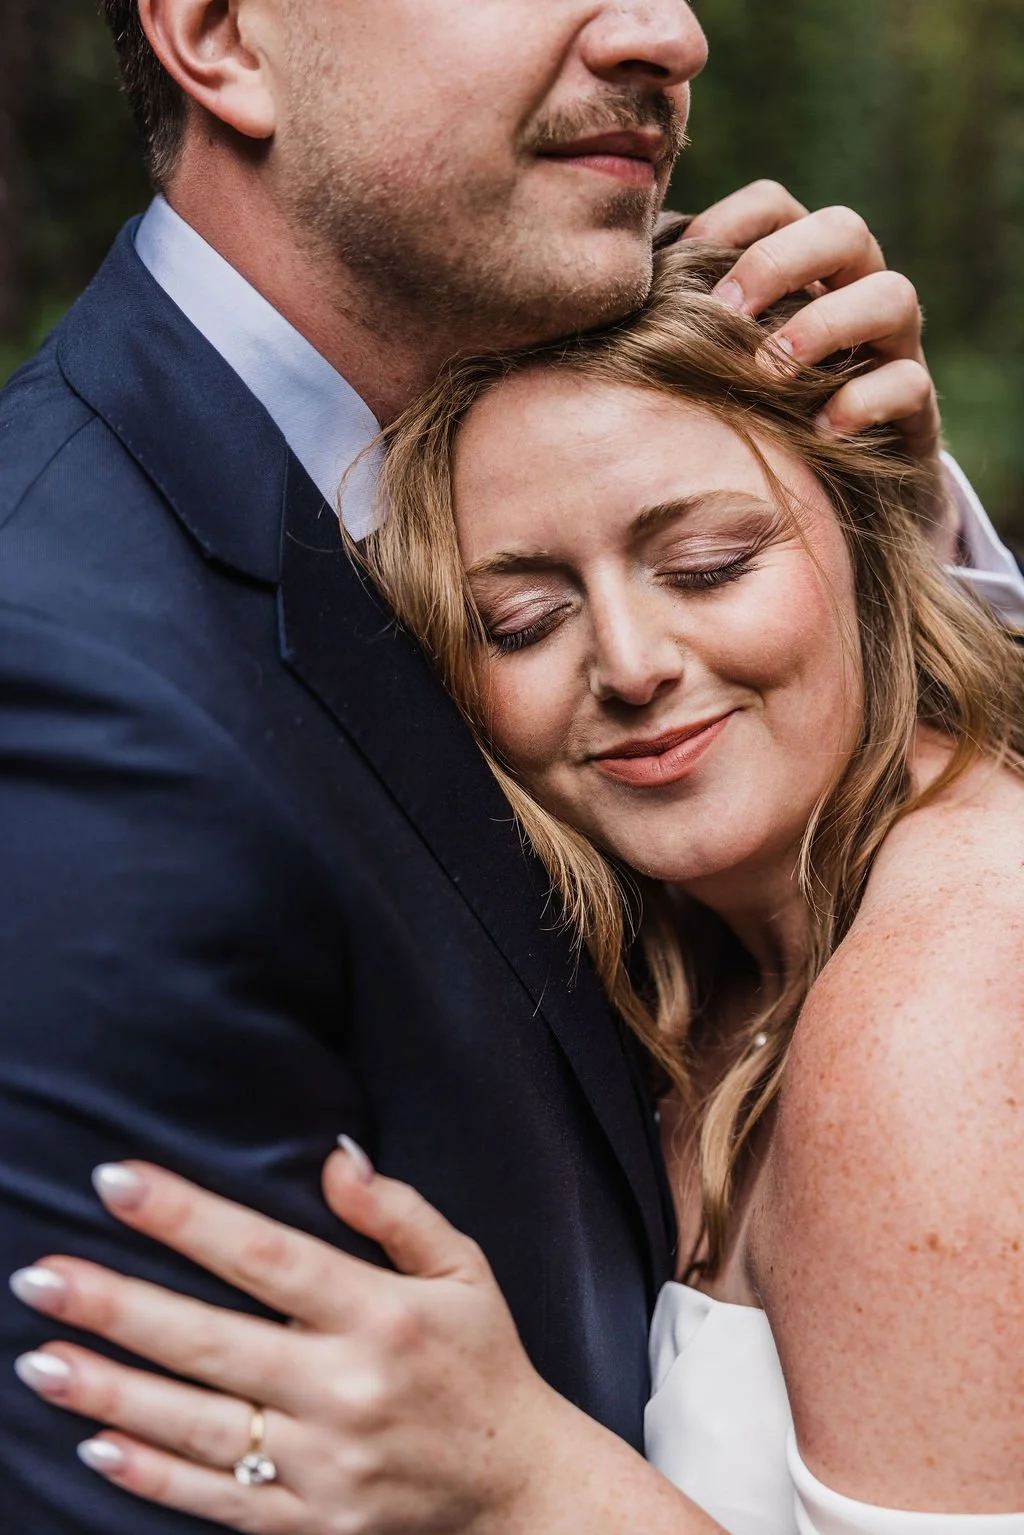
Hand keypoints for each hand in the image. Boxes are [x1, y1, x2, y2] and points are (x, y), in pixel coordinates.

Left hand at [9, 1146, 571, 1533]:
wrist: (518, 1488)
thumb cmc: (484, 1362)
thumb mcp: (465, 1269)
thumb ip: (397, 1212)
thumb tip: (332, 1157)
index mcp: (379, 1315)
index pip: (266, 1255)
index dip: (187, 1217)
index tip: (117, 1182)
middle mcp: (344, 1388)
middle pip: (210, 1342)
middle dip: (118, 1307)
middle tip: (40, 1277)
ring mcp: (323, 1464)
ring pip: (198, 1426)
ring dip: (112, 1393)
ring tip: (41, 1360)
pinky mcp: (311, 1522)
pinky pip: (218, 1502)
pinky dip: (153, 1477)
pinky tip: (95, 1447)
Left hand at [685, 180, 959, 559]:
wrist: (829, 506)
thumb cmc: (749, 424)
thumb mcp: (710, 373)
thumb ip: (674, 333)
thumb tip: (595, 308)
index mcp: (799, 273)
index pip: (778, 206)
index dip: (734, 219)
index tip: (685, 260)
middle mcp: (855, 295)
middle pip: (844, 230)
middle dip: (782, 261)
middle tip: (727, 312)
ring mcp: (892, 350)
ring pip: (893, 295)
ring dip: (826, 323)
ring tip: (772, 369)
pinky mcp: (915, 412)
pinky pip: (910, 384)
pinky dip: (864, 401)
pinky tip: (818, 431)